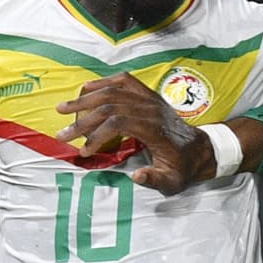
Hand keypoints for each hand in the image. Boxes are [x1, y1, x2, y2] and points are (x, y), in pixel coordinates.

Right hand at [54, 73, 215, 193]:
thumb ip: (155, 180)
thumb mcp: (172, 181)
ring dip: (85, 99)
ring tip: (62, 109)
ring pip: (113, 91)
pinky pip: (123, 81)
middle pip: (110, 106)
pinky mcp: (147, 94)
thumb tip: (136, 176)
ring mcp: (149, 99)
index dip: (98, 135)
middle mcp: (151, 110)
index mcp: (155, 130)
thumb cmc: (182, 167)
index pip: (119, 123)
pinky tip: (86, 89)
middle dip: (83, 120)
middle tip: (63, 135)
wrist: (199, 149)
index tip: (84, 151)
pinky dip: (102, 82)